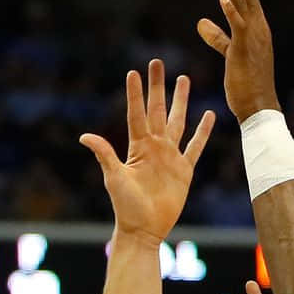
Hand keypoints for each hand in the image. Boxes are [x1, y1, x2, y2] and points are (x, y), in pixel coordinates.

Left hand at [80, 59, 213, 243]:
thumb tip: (85, 136)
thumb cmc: (126, 207)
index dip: (136, 94)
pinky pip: (195, 146)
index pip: (137, 114)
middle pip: (157, 110)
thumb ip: (105, 154)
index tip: (134, 72)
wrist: (145, 229)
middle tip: (158, 63)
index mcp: (138, 147)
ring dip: (180, 101)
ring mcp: (170, 157)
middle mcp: (155, 147)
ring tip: (183, 79)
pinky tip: (208, 115)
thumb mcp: (114, 178)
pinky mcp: (184, 170)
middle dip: (158, 88)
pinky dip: (202, 132)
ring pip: (177, 122)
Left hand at [197, 0, 277, 122]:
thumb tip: (201, 22)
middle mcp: (257, 26)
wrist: (258, 106)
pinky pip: (237, 26)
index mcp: (255, 26)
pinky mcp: (243, 49)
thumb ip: (217, 36)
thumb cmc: (246, 82)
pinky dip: (230, 11)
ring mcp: (252, 36)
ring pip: (241, 3)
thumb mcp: (230, 53)